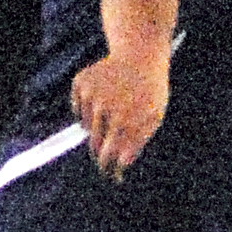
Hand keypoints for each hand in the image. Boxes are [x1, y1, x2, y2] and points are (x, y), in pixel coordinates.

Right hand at [71, 52, 169, 181]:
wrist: (139, 55)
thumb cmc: (150, 91)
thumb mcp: (153, 116)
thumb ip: (138, 141)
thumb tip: (121, 163)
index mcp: (128, 121)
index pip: (111, 157)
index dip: (111, 170)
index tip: (113, 176)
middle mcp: (107, 109)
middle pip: (96, 146)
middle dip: (101, 156)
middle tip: (106, 161)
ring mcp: (92, 95)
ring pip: (87, 128)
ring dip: (97, 130)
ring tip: (114, 117)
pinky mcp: (81, 83)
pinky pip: (78, 109)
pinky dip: (87, 111)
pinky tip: (101, 102)